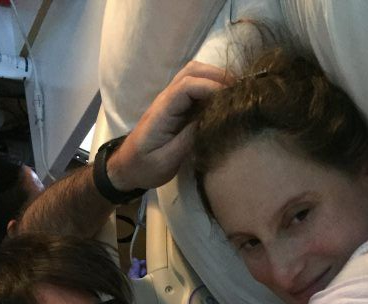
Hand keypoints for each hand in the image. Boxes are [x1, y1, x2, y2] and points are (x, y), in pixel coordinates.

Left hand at [110, 61, 230, 189]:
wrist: (128, 167)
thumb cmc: (145, 167)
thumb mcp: (167, 160)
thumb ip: (187, 140)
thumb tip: (211, 121)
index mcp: (162, 111)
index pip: (187, 86)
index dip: (212, 87)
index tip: (232, 98)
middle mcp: (165, 99)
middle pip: (192, 71)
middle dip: (217, 75)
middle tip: (240, 90)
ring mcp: (170, 100)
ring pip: (193, 74)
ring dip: (215, 77)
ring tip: (235, 92)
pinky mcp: (176, 106)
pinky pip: (194, 86)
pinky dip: (211, 85)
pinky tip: (224, 98)